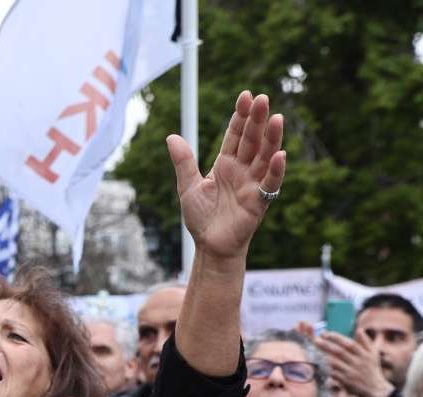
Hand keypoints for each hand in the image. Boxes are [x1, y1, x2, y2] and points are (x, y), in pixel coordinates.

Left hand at [168, 91, 285, 260]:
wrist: (209, 246)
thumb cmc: (201, 218)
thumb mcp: (188, 186)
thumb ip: (183, 162)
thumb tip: (171, 137)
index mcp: (225, 164)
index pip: (235, 135)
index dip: (240, 116)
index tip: (245, 96)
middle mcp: (242, 171)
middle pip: (252, 141)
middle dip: (256, 120)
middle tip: (262, 98)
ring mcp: (252, 184)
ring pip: (265, 157)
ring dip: (271, 139)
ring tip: (276, 118)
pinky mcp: (259, 202)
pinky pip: (270, 184)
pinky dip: (275, 170)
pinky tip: (280, 154)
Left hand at [315, 330, 393, 396]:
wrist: (375, 388)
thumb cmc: (372, 368)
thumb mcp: (373, 354)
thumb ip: (365, 342)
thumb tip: (359, 329)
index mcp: (365, 354)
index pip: (349, 344)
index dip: (337, 338)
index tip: (325, 333)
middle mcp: (358, 362)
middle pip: (340, 352)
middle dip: (327, 345)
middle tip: (315, 339)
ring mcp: (351, 372)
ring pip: (335, 362)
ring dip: (323, 356)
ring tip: (313, 350)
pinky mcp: (345, 381)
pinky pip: (332, 373)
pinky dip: (325, 368)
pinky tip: (316, 363)